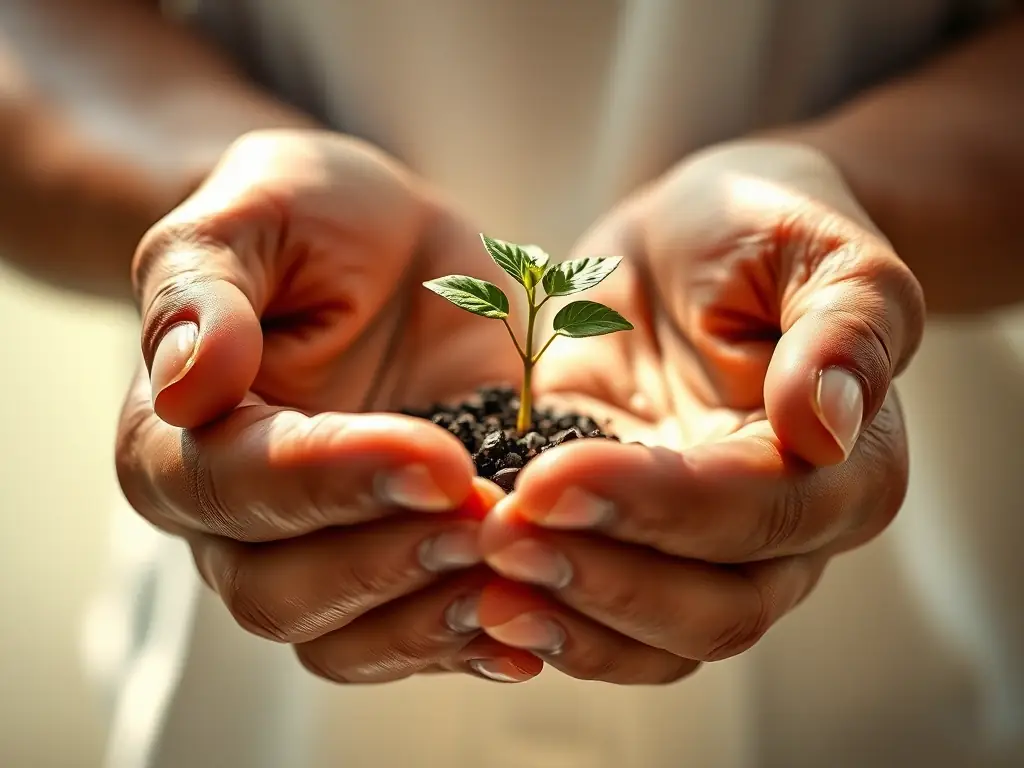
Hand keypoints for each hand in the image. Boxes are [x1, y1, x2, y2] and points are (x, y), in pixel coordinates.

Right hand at [116, 129, 540, 684]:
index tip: (437, 458)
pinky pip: (417, 639)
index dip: (332, 481)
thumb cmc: (306, 220)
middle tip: (486, 520)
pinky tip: (536, 619)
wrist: (382, 253)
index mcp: (178, 438)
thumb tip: (188, 383)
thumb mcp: (252, 213)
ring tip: (520, 577)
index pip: (234, 486)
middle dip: (388, 563)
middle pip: (280, 593)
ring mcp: (320, 554)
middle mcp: (238, 521)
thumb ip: (202, 288)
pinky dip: (475, 641)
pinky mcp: (398, 563)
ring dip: (433, 619)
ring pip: (346, 642)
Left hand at [475, 140, 924, 683]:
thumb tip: (826, 422)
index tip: (554, 478)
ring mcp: (700, 553)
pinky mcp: (628, 545)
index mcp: (845, 467)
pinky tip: (475, 597)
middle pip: (715, 610)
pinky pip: (600, 621)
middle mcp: (781, 535)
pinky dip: (545, 620)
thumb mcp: (820, 249)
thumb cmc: (761, 232)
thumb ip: (845, 326)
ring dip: (570, 622)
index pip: (760, 512)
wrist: (689, 245)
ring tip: (476, 586)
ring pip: (657, 643)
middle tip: (502, 540)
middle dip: (606, 583)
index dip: (660, 506)